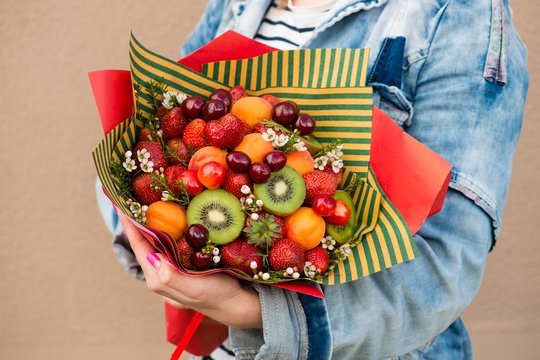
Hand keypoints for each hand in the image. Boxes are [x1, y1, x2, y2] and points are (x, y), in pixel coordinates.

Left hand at [118, 211, 262, 328]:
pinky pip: (170, 244)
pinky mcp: (184, 265)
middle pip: (145, 243)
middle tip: (133, 198)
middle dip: (138, 221)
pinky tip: (171, 219)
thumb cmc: (216, 296)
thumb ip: (171, 276)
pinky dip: (167, 229)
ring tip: (147, 204)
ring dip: (151, 224)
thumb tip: (153, 258)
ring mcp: (172, 269)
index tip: (120, 205)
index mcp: (159, 279)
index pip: (140, 247)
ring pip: (157, 243)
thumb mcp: (194, 288)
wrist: (236, 303)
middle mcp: (161, 274)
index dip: (130, 225)